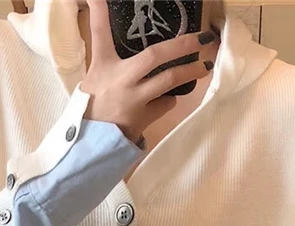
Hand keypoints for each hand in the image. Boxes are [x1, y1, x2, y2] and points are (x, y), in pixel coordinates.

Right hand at [81, 0, 217, 142]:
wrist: (90, 143)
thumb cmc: (91, 106)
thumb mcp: (93, 75)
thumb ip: (104, 51)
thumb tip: (105, 24)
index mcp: (103, 65)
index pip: (99, 31)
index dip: (99, 10)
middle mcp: (121, 79)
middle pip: (155, 56)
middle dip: (182, 44)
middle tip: (203, 38)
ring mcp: (134, 100)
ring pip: (168, 81)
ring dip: (190, 72)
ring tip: (204, 66)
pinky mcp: (143, 119)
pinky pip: (165, 103)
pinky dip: (169, 97)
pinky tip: (168, 96)